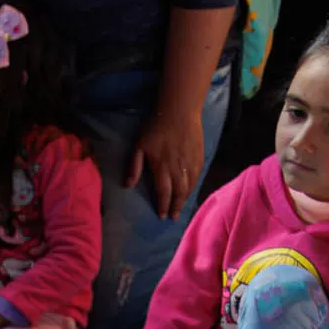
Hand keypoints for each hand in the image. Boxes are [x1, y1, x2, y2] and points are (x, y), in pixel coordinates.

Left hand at [126, 107, 206, 221]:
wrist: (179, 111)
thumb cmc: (155, 128)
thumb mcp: (139, 147)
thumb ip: (134, 167)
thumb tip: (128, 185)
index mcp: (162, 167)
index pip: (163, 192)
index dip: (163, 205)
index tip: (162, 215)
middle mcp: (178, 168)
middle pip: (179, 192)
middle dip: (176, 206)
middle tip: (174, 217)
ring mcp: (191, 162)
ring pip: (190, 185)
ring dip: (185, 198)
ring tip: (182, 207)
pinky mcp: (200, 155)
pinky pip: (198, 175)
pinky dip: (194, 186)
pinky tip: (191, 190)